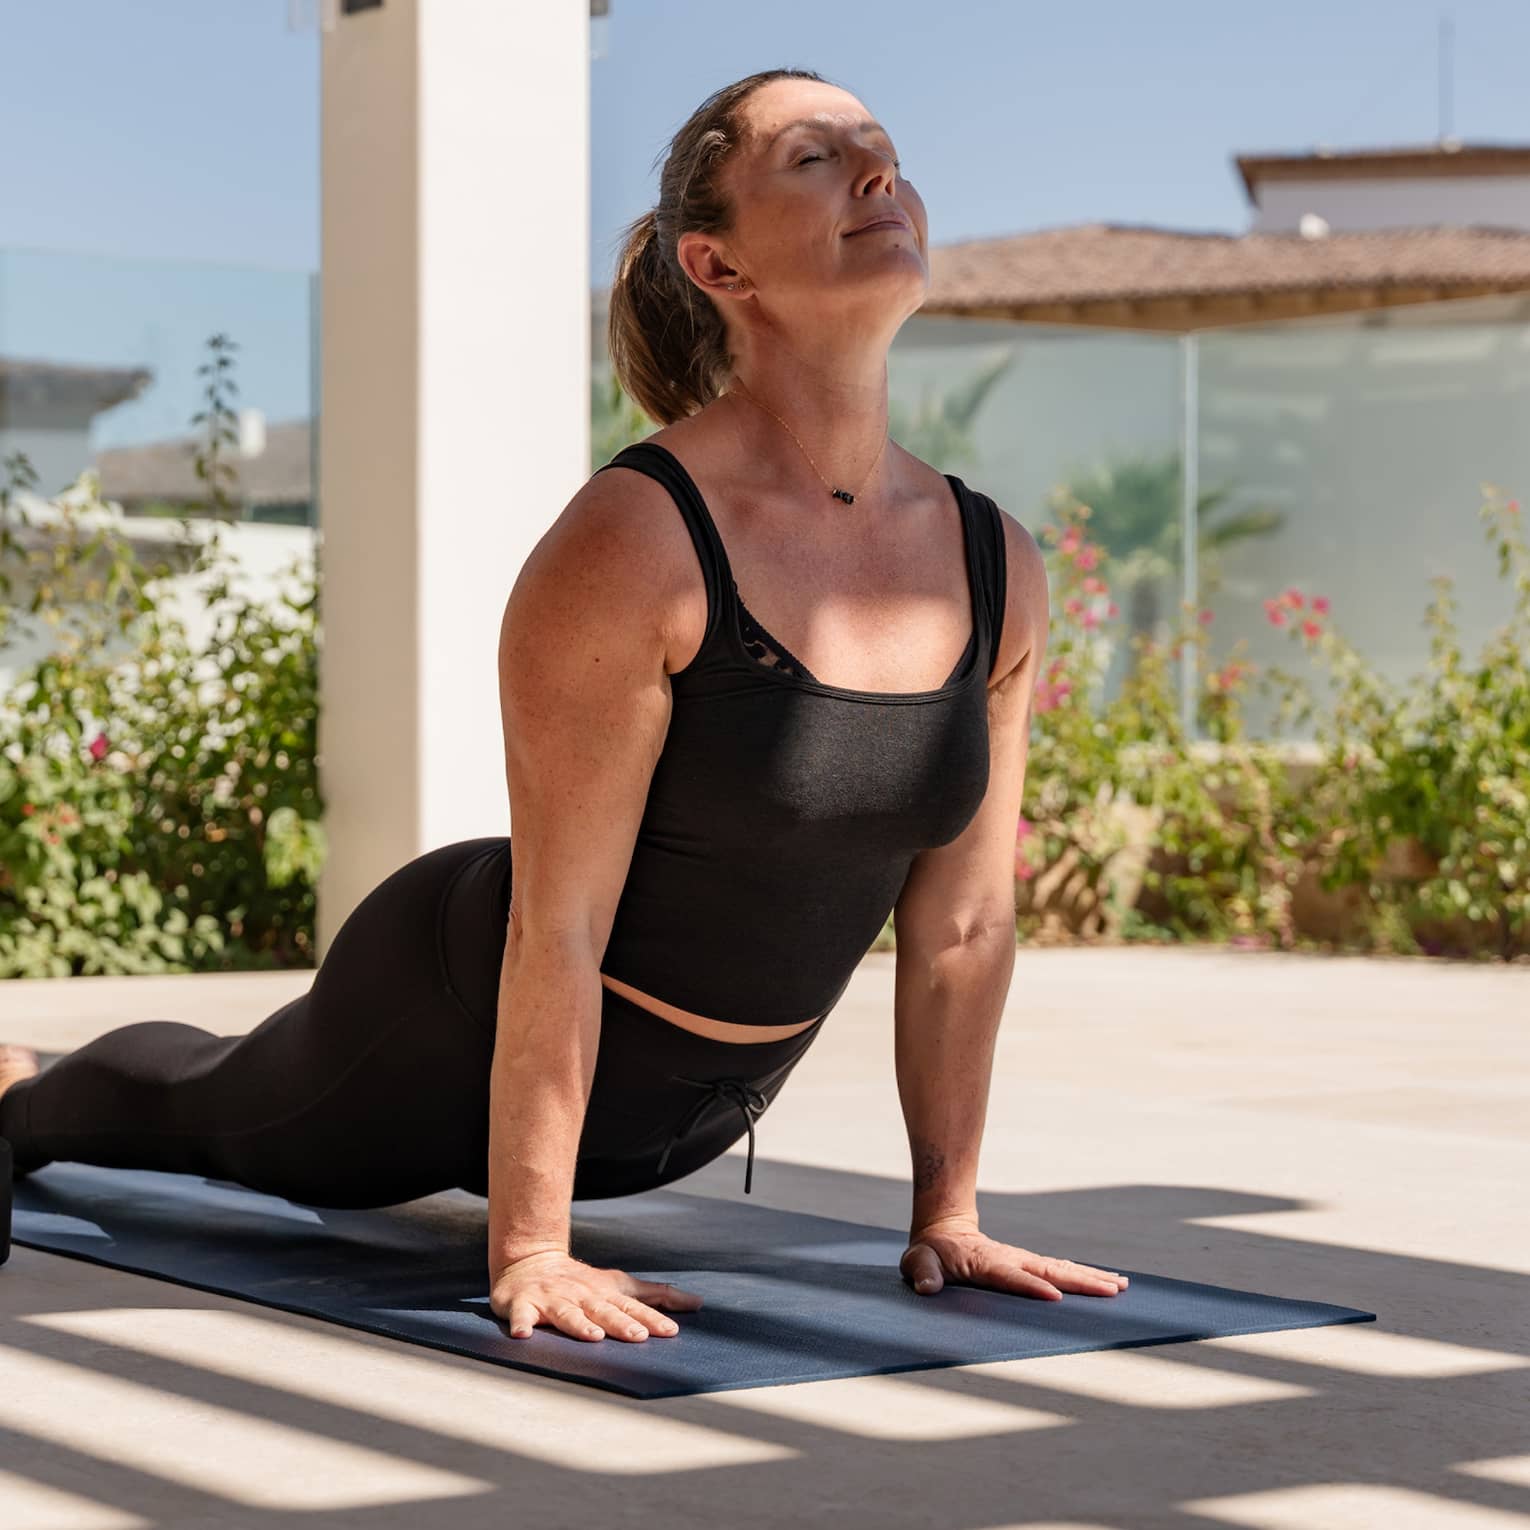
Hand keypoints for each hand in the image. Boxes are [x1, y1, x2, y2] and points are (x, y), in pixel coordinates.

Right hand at [489, 1249, 703, 1341]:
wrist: (529, 1261)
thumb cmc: (582, 1282)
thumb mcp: (620, 1284)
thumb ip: (656, 1295)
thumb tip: (697, 1303)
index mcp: (604, 1292)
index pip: (632, 1306)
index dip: (652, 1318)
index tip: (671, 1332)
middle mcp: (581, 1295)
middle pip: (604, 1310)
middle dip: (621, 1323)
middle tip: (639, 1336)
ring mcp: (551, 1299)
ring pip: (567, 1314)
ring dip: (580, 1325)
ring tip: (594, 1337)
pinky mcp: (522, 1304)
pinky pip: (520, 1315)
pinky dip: (521, 1324)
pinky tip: (524, 1335)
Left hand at [900, 1215, 1129, 1300]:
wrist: (944, 1231)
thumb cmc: (929, 1253)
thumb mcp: (918, 1262)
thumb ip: (922, 1273)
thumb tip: (927, 1288)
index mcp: (986, 1263)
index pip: (1011, 1277)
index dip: (1031, 1287)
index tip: (1056, 1298)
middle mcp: (1011, 1259)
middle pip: (1049, 1272)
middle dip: (1080, 1282)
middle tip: (1112, 1291)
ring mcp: (1023, 1261)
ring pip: (1061, 1270)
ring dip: (1091, 1278)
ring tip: (1122, 1287)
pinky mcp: (1030, 1265)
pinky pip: (1061, 1271)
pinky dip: (1085, 1276)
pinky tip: (1110, 1283)